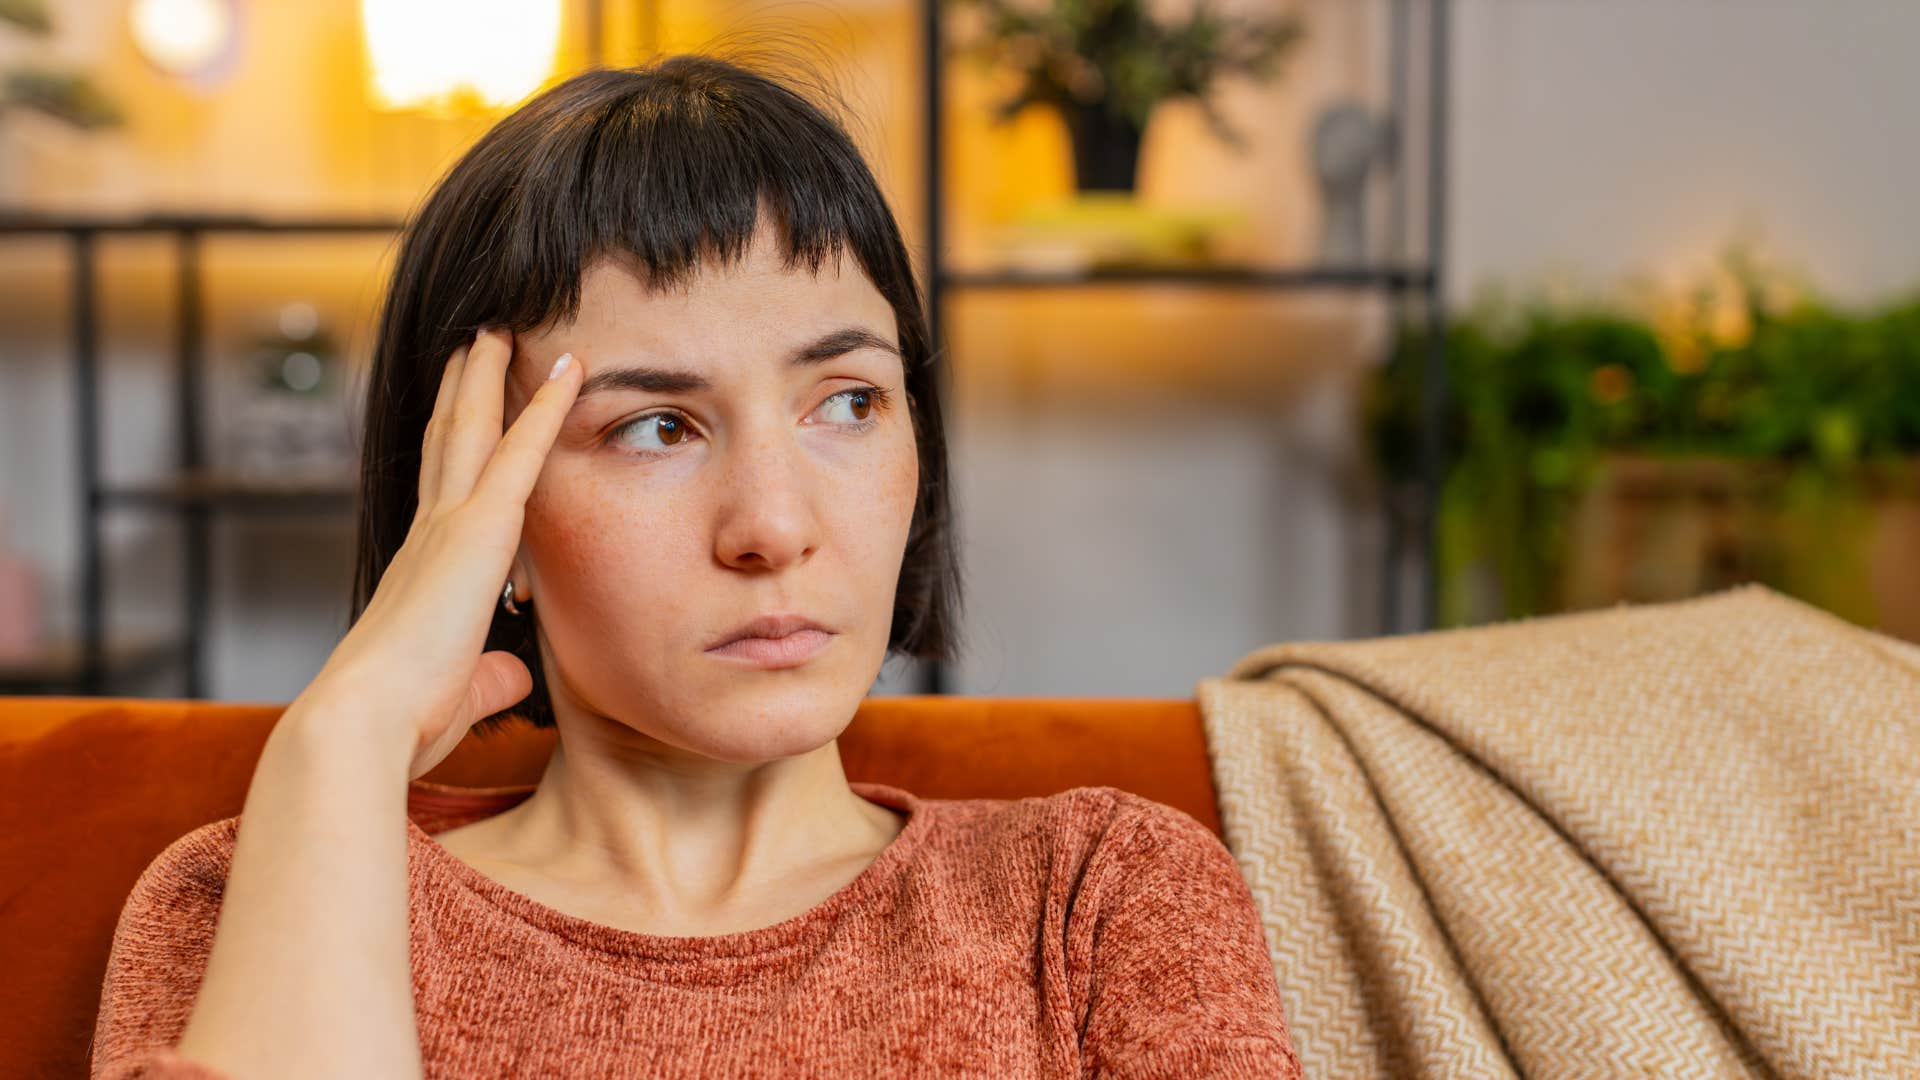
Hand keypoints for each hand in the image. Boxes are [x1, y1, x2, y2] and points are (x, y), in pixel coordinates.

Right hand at [297, 327, 579, 779]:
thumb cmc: (402, 724)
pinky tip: (570, 370)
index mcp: (423, 572)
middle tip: (475, 340)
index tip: (464, 414)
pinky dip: (545, 408)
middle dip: (462, 391)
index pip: (444, 495)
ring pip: (474, 429)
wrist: (364, 723)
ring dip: (489, 377)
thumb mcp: (457, 693)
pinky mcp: (477, 531)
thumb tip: (512, 674)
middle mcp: (428, 535)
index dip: (456, 451)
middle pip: (449, 442)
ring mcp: (449, 526)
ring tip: (501, 329)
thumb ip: (488, 676)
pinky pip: (522, 453)